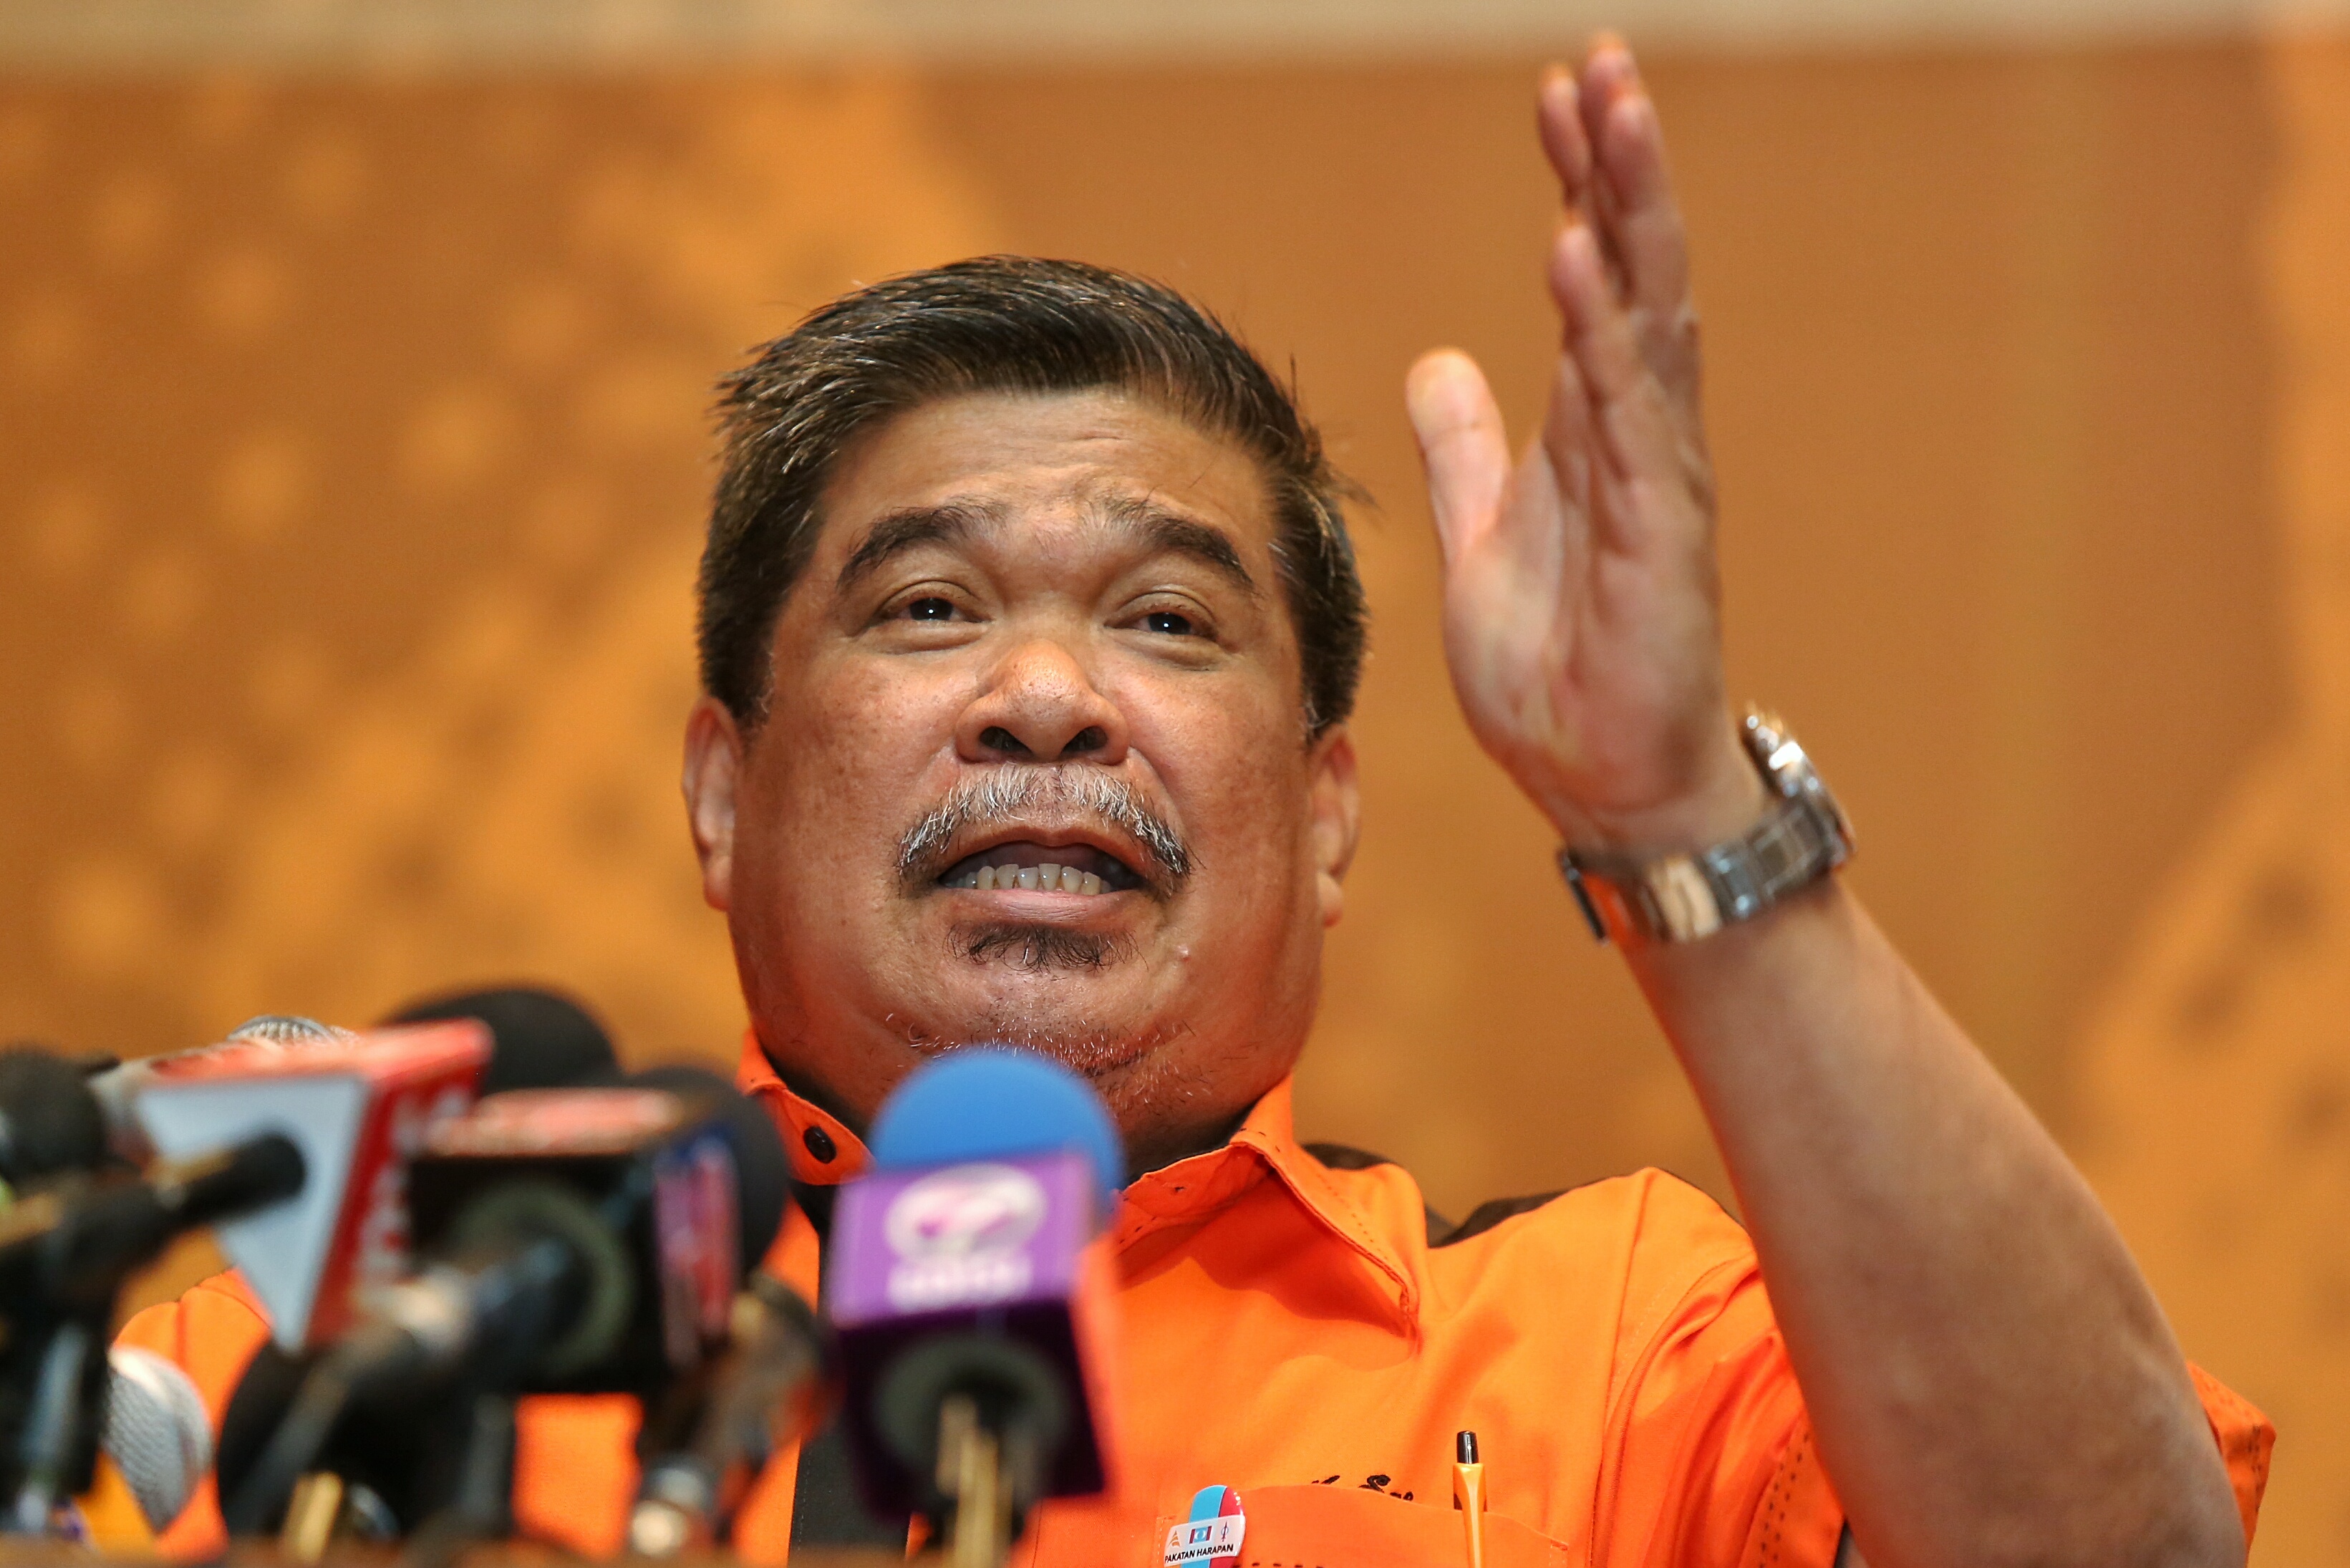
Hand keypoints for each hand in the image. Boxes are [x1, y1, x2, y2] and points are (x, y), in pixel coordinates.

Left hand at [1406, 39, 1761, 849]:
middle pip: (1634, 269)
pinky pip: (1630, 414)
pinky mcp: (1661, 530)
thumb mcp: (1480, 539)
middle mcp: (1634, 433)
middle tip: (1602, 65)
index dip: (1578, 183)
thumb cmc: (1558, 668)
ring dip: (1628, 213)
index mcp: (1589, 427)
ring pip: (1648, 317)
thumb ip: (1466, 452)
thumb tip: (1439, 363)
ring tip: (1611, 114)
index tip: (1557, 94)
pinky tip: (1578, 257)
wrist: (1604, 781)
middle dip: (1618, 165)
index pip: (1590, 278)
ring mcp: (1657, 475)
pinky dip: (1603, 333)